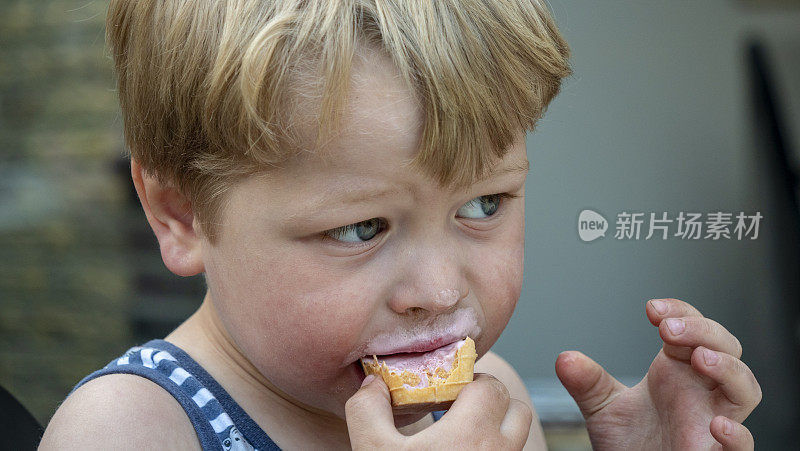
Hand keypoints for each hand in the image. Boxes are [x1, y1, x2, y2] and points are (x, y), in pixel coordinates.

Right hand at [346, 373, 532, 449]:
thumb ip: (368, 411)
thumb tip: (372, 385)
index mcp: (472, 433)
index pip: (490, 386)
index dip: (468, 381)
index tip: (445, 390)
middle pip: (515, 408)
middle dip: (489, 401)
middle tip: (456, 409)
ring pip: (517, 438)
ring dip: (496, 428)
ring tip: (461, 436)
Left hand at [555, 298, 761, 449]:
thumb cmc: (629, 443)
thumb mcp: (602, 407)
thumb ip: (587, 382)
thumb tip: (565, 359)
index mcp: (678, 370)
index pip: (693, 327)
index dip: (680, 311)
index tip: (652, 309)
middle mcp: (702, 391)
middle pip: (726, 348)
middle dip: (703, 331)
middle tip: (668, 329)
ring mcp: (713, 420)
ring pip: (746, 388)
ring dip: (728, 368)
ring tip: (699, 358)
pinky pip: (743, 444)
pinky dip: (736, 435)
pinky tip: (716, 424)